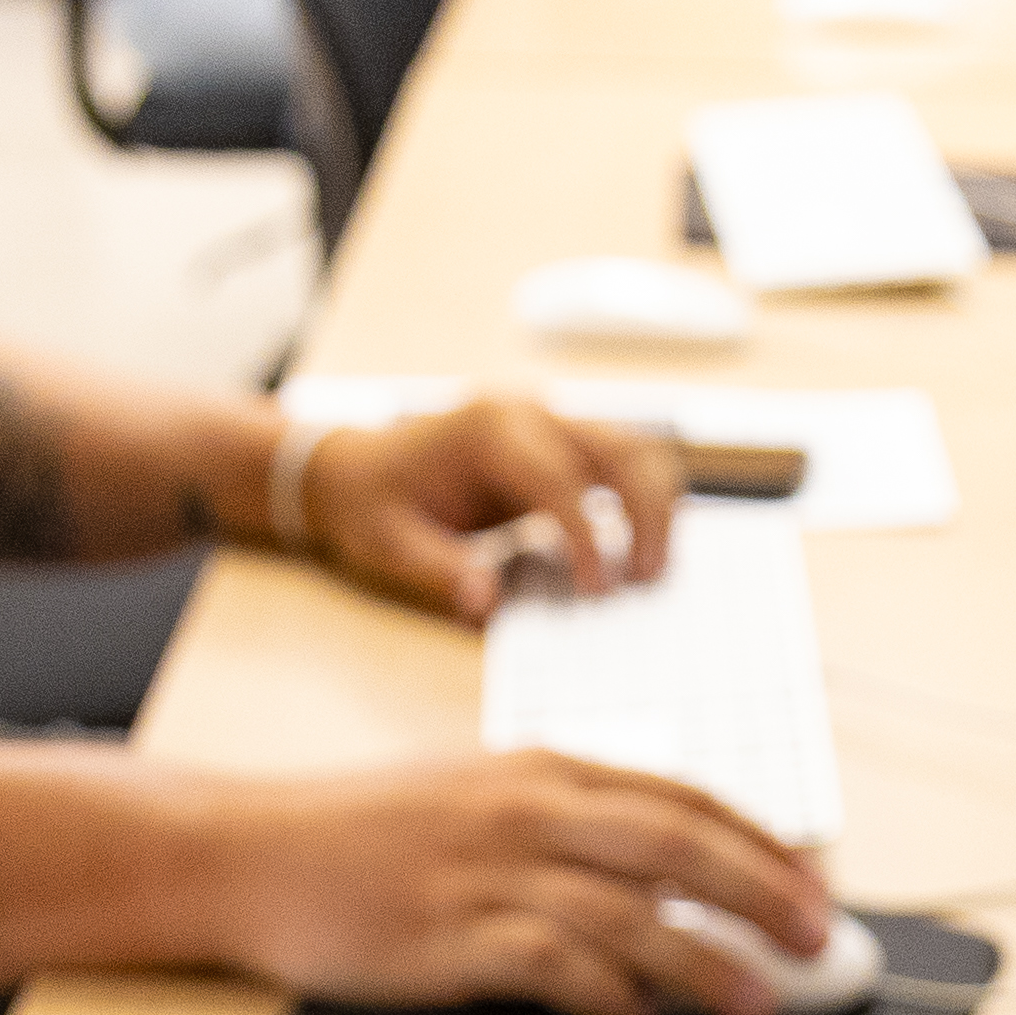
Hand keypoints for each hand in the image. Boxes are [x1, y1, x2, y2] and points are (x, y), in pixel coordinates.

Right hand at [192, 756, 832, 1014]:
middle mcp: (527, 813)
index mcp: (542, 769)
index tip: (813, 885)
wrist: (248, 850)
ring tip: (757, 1004)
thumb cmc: (359, 832)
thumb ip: (564, 823)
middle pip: (679, 847)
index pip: (682, 798)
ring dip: (705, 964)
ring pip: (631, 915)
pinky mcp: (449, 936)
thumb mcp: (474, 796)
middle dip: (763, 895)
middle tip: (819, 941)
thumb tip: (658, 877)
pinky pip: (553, 966)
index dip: (760, 844)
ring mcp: (488, 874)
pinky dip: (608, 996)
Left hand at [289, 391, 699, 614]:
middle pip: (619, 449)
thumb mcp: (390, 542)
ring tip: (652, 568)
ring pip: (634, 447)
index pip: (560, 479)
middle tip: (648, 580)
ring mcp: (550, 419)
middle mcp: (529, 412)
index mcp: (487, 430)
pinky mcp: (561, 440)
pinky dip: (642, 497)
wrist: (358, 465)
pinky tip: (639, 546)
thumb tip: (487, 602)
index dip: (588, 538)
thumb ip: (440, 569)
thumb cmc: (373, 501)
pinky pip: (620, 459)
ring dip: (657, 505)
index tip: (599, 590)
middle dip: (646, 515)